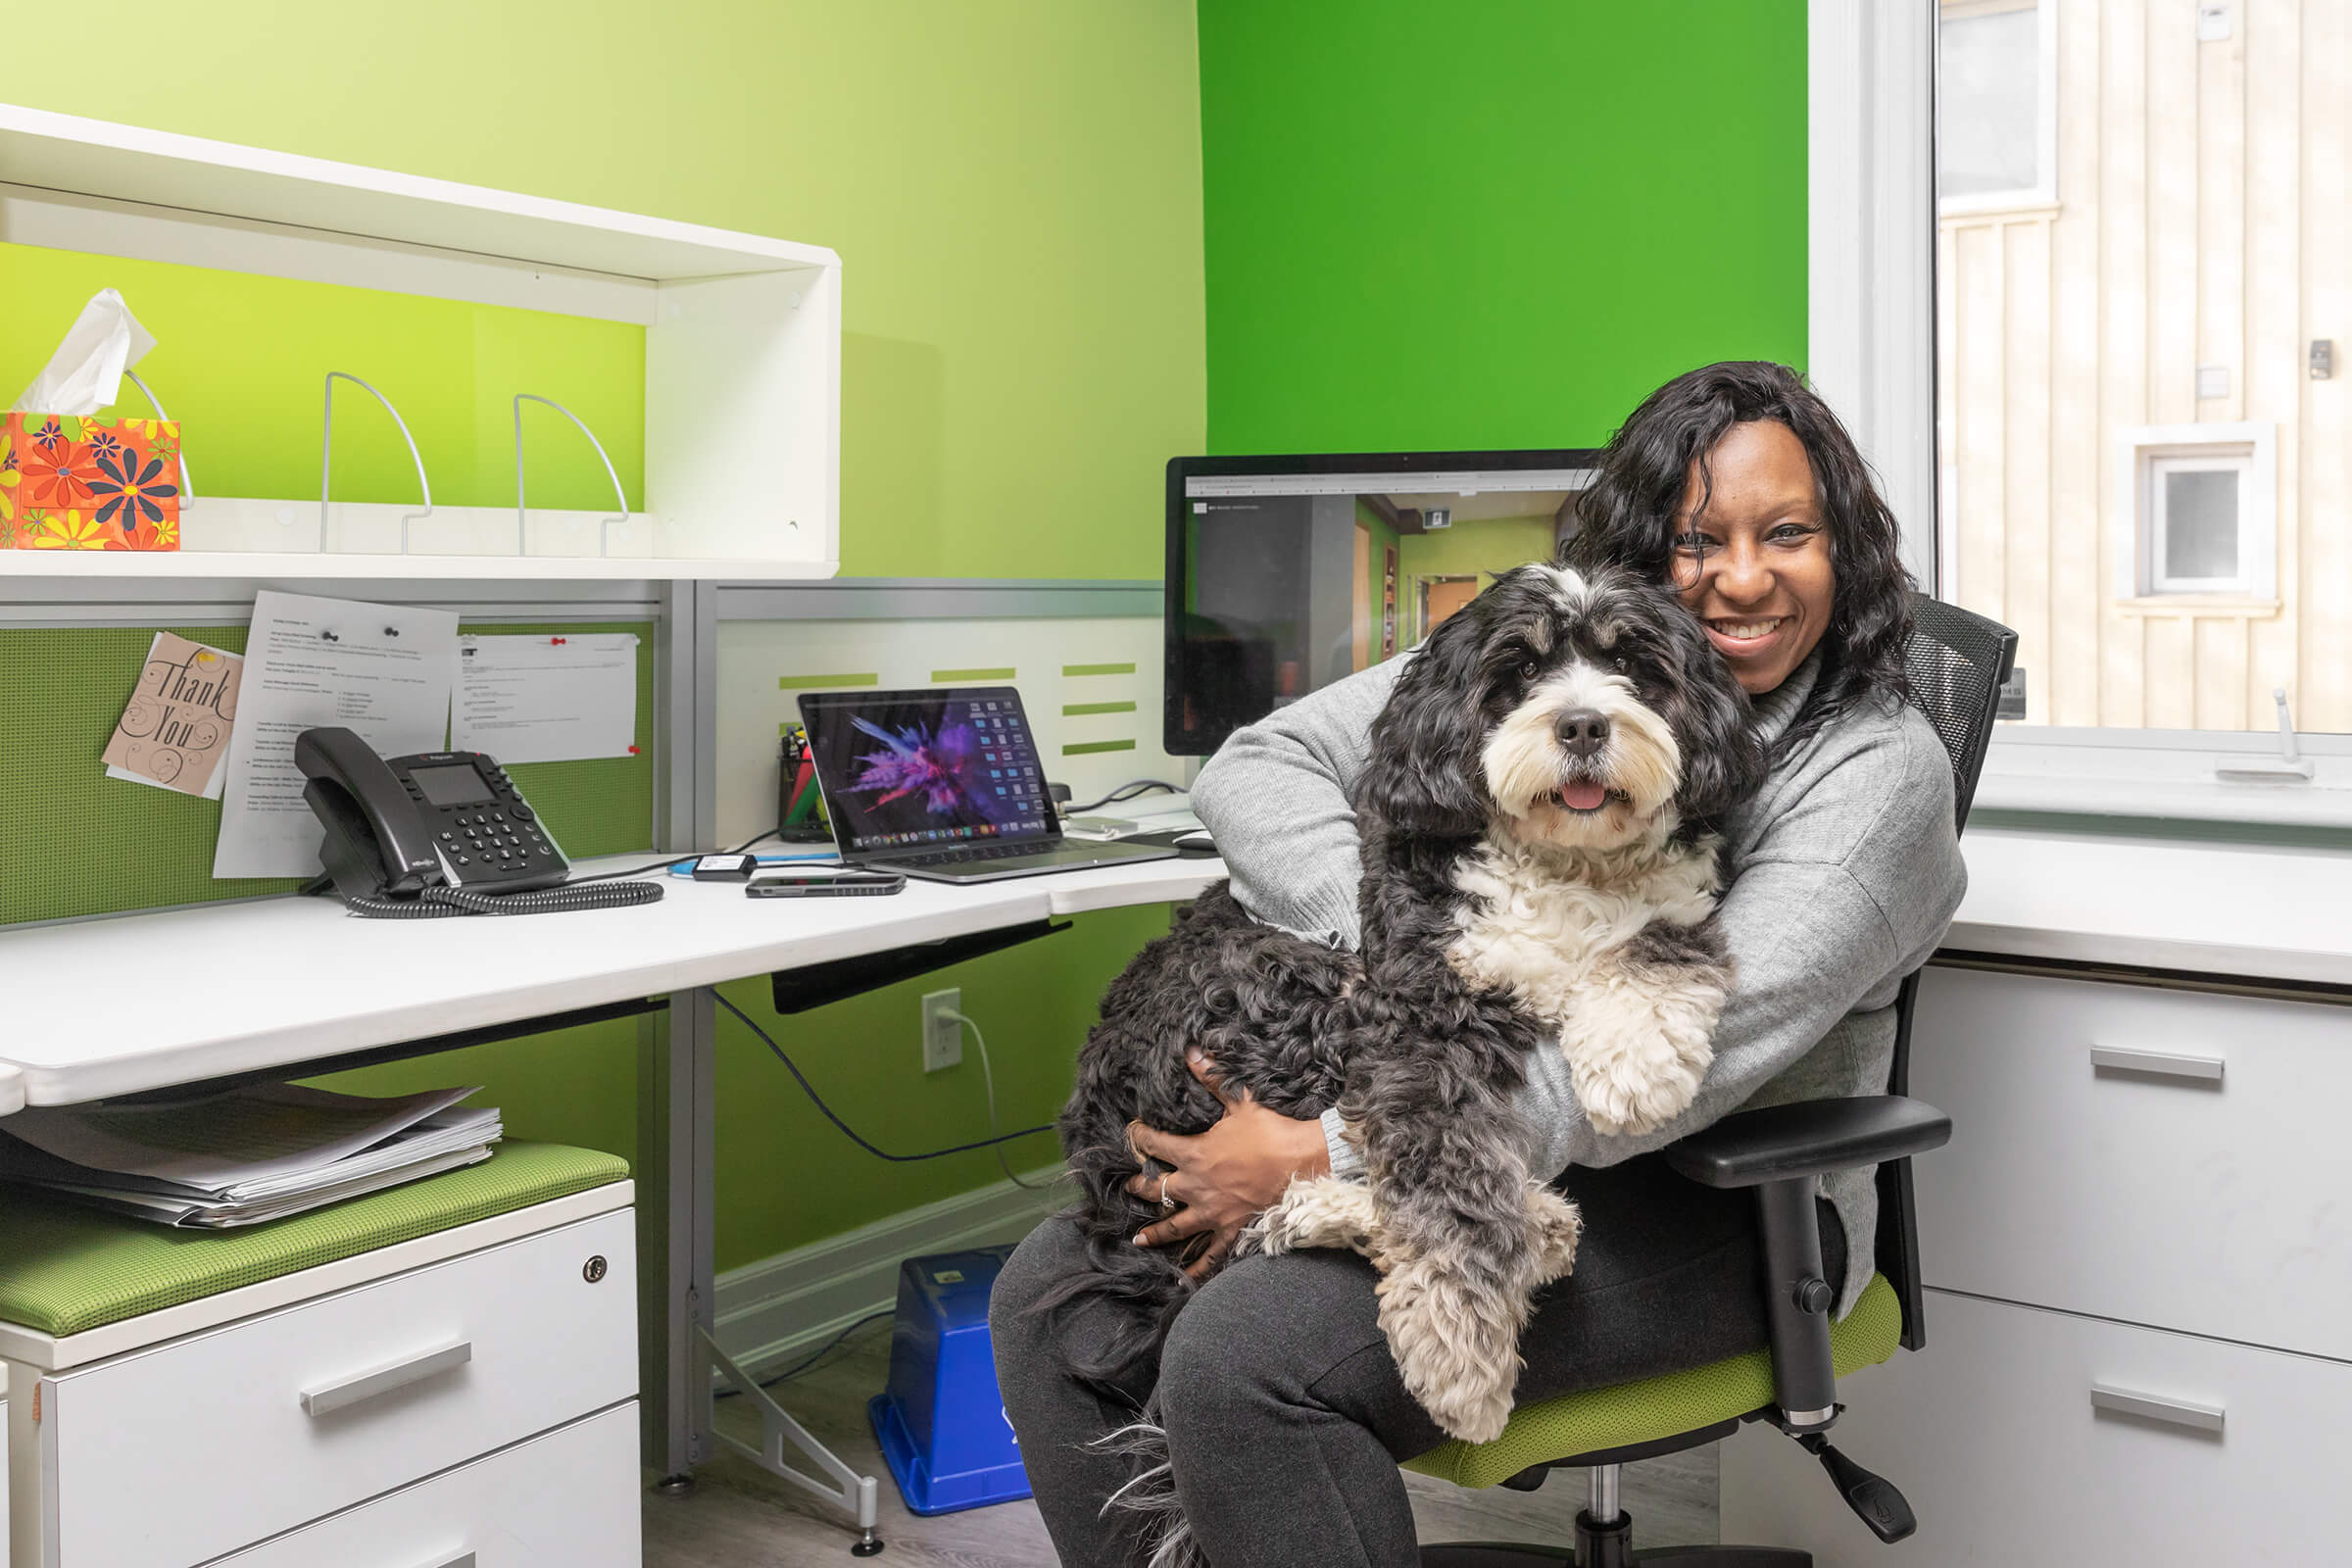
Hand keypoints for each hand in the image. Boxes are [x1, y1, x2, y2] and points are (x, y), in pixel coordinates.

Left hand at [1124, 1049, 1332, 1278]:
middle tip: (1126, 1189)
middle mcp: (1195, 1186)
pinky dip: (1197, 1265)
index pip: (1155, 1144)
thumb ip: (1211, 1078)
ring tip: (1139, 1239)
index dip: (1139, 1137)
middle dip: (1139, 1188)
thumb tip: (1192, 1050)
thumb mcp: (1239, 1101)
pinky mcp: (1231, 1229)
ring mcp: (1212, 1211)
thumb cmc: (1269, 1132)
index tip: (1130, 1132)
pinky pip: (1211, 1253)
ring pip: (1175, 1226)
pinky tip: (1185, 1276)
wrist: (1301, 1165)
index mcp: (1194, 1153)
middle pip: (1156, 1189)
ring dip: (1156, 1233)